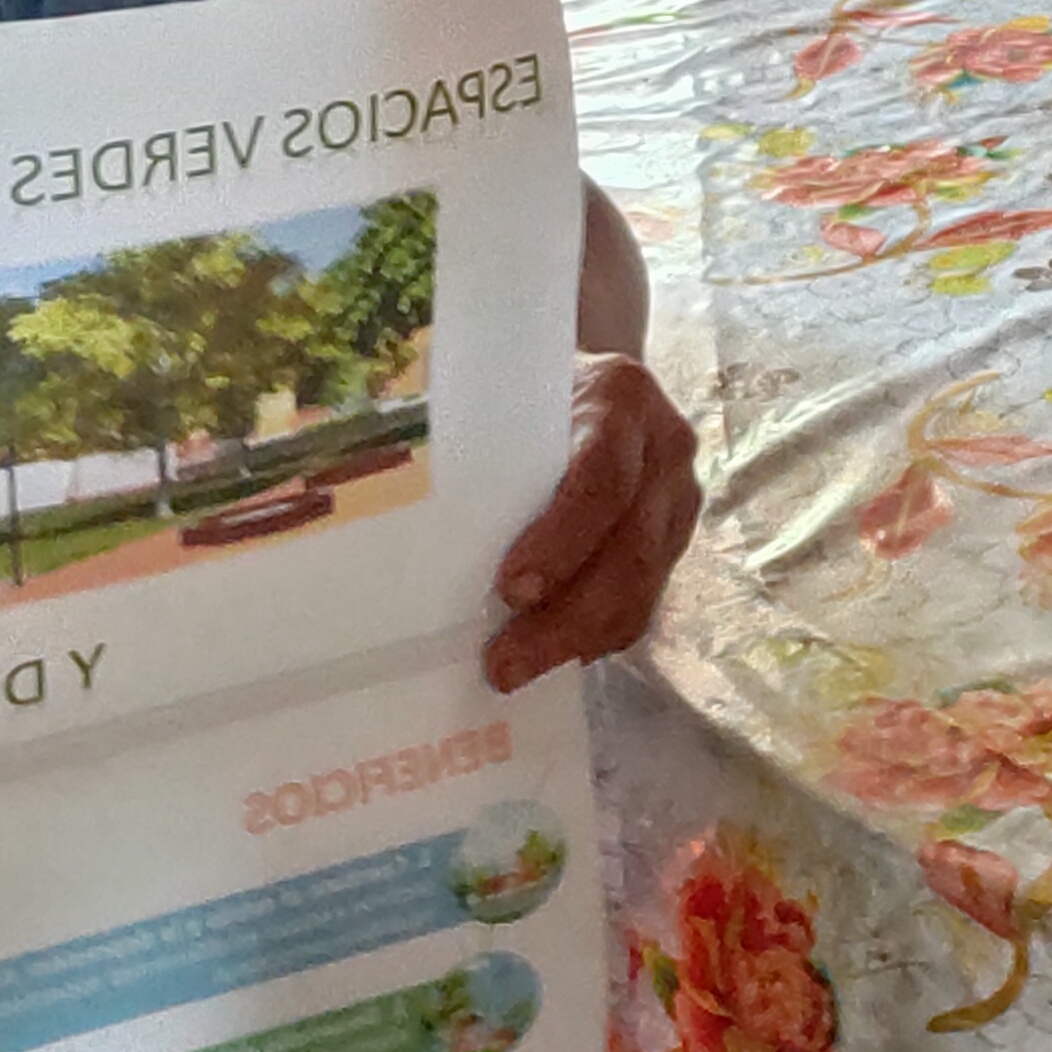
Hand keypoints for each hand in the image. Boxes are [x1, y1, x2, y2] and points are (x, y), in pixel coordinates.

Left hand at [486, 355, 700, 692]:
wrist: (583, 382)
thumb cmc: (523, 387)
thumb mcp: (500, 388)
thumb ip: (467, 429)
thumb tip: (373, 479)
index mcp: (620, 395)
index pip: (602, 475)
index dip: (562, 538)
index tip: (510, 588)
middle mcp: (664, 444)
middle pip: (631, 546)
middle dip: (568, 615)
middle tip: (504, 661)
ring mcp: (677, 495)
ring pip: (644, 584)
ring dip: (581, 637)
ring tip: (517, 670)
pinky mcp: (675, 537)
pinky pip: (646, 602)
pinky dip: (599, 636)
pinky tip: (554, 656)